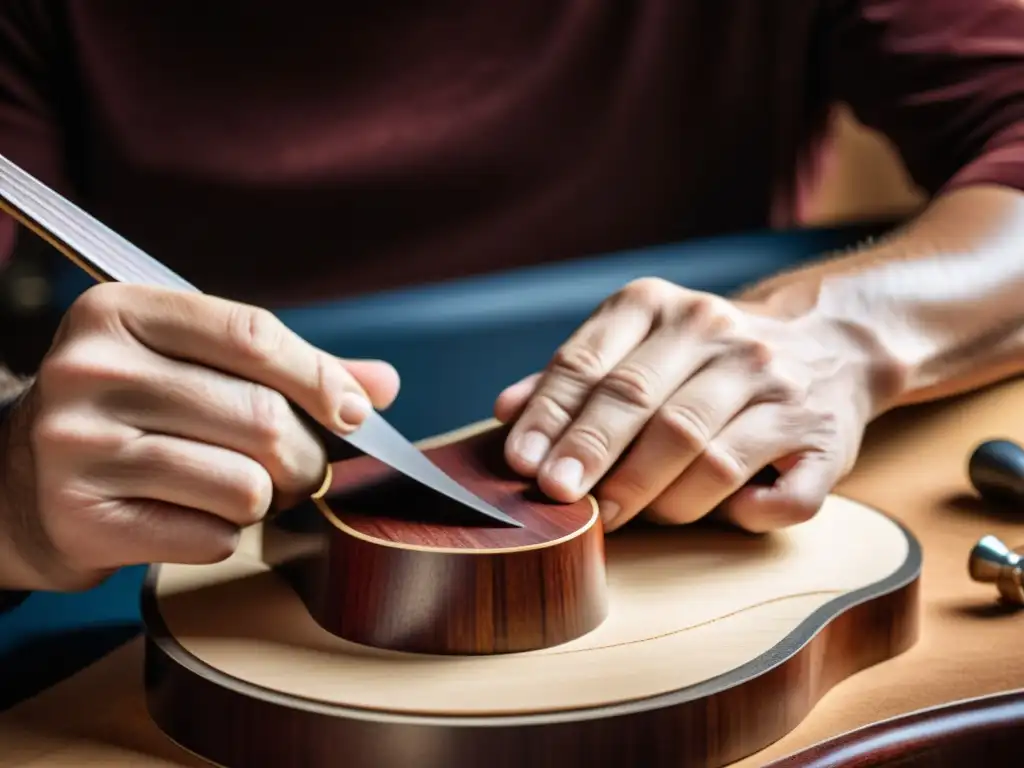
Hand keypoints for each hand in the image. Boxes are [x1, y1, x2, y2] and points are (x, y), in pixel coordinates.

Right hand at [0, 284, 398, 590]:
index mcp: (122, 312)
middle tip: (296, 466)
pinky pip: (213, 538)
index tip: (354, 413)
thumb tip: (382, 386)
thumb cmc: (134, 412)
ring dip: (267, 499)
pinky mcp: (83, 519)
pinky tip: (192, 517)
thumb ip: (291, 367)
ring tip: (242, 489)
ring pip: (246, 485)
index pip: (252, 335)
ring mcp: (78, 447)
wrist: (20, 481)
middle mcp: (91, 372)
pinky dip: (225, 535)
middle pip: (261, 418)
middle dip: (303, 455)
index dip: (320, 378)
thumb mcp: (194, 364)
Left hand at [496, 278, 884, 532]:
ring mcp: (780, 387)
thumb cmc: (705, 359)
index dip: (551, 418)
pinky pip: (777, 496)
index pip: (591, 364)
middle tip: (562, 500)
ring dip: (657, 498)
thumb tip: (504, 413)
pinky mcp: (825, 438)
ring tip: (624, 514)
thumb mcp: (636, 344)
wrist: (831, 343)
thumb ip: (573, 378)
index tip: (523, 466)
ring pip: (705, 457)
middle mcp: (723, 335)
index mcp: (661, 307)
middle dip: (595, 458)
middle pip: (645, 407)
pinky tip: (723, 514)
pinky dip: (742, 514)